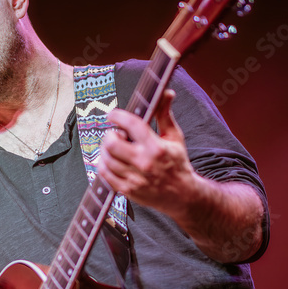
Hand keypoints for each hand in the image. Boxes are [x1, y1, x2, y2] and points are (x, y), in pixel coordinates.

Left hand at [98, 89, 202, 216]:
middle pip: (111, 143)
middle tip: (116, 135)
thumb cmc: (177, 163)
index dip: (117, 116)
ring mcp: (134, 178)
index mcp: (156, 147)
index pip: (131, 124)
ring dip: (106, 150)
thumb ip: (165, 114)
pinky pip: (104, 175)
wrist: (182, 195)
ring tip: (114, 148)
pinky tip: (111, 161)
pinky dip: (104, 165)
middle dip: (110, 135)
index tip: (112, 115)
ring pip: (106, 158)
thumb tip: (166, 93)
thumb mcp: (175, 137)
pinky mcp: (127, 190)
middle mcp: (144, 162)